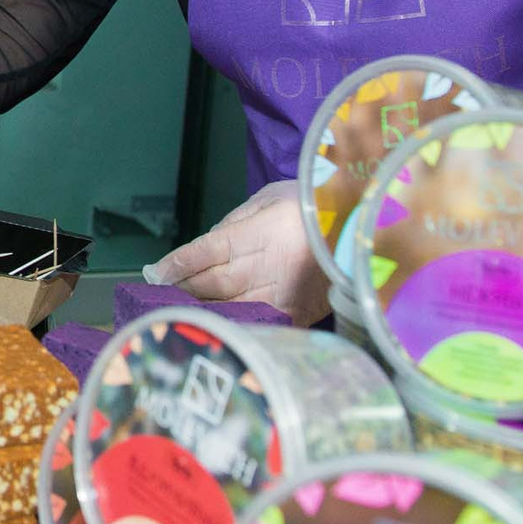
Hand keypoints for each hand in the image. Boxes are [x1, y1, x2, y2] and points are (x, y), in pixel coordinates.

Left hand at [146, 179, 330, 324]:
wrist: (367, 230)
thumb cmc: (316, 205)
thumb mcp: (272, 197)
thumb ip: (238, 220)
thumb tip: (209, 240)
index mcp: (260, 233)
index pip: (207, 251)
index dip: (178, 263)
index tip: (155, 272)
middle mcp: (267, 267)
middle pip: (214, 283)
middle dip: (183, 289)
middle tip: (159, 293)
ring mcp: (283, 295)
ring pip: (231, 307)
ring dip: (202, 309)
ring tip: (177, 311)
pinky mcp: (297, 314)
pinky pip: (258, 323)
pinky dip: (235, 325)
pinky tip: (216, 326)